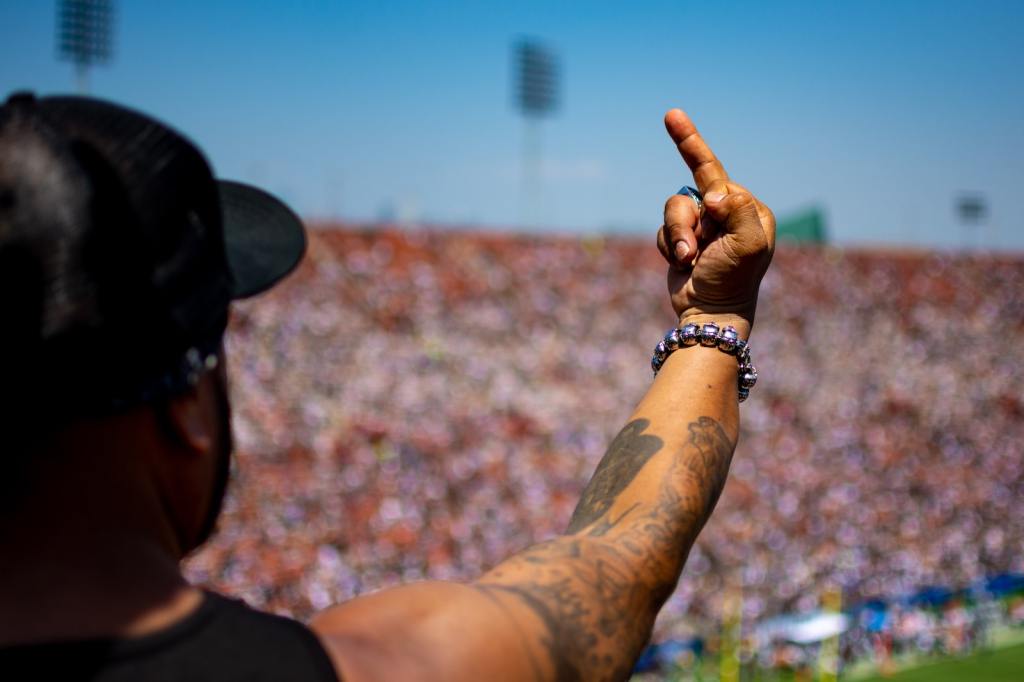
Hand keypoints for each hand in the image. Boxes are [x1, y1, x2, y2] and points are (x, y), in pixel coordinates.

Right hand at [656, 109, 774, 333]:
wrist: (709, 314)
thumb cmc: (733, 280)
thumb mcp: (747, 244)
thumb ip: (737, 211)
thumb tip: (713, 195)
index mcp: (747, 208)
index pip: (716, 173)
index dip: (691, 148)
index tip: (672, 117)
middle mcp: (726, 212)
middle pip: (690, 191)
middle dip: (685, 221)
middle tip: (688, 228)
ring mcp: (703, 226)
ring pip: (674, 210)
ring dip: (677, 237)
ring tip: (689, 260)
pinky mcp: (682, 239)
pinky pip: (664, 230)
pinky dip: (670, 247)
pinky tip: (684, 265)